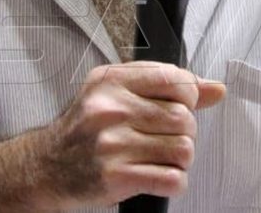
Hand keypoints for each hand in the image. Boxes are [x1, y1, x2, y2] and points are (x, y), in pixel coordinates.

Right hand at [0, 61, 225, 211]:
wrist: (45, 167)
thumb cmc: (84, 129)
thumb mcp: (116, 93)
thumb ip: (165, 87)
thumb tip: (215, 89)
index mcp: (111, 81)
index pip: (175, 79)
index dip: (187, 96)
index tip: (178, 106)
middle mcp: (111, 109)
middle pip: (183, 117)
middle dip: (184, 131)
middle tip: (166, 138)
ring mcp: (113, 144)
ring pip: (183, 149)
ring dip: (180, 159)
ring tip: (162, 158)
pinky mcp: (116, 177)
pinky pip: (172, 179)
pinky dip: (174, 182)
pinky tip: (159, 176)